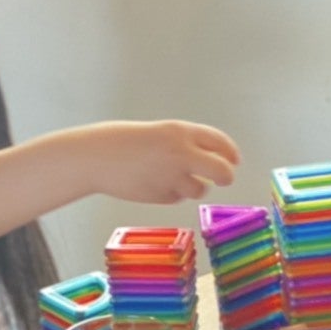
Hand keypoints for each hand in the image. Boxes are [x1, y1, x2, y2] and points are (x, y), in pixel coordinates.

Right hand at [84, 120, 240, 202]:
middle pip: (223, 172)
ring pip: (200, 189)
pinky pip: (178, 197)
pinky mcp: (163, 195)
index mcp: (181, 132)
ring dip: (193, 186)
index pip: (220, 142)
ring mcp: (173, 176)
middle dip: (226, 176)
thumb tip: (216, 160)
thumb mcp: (161, 134)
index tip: (235, 160)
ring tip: (169, 176)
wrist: (96, 157)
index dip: (231, 153)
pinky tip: (152, 183)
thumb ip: (187, 144)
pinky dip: (171, 193)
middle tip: (223, 178)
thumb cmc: (126, 142)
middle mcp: (182, 154)